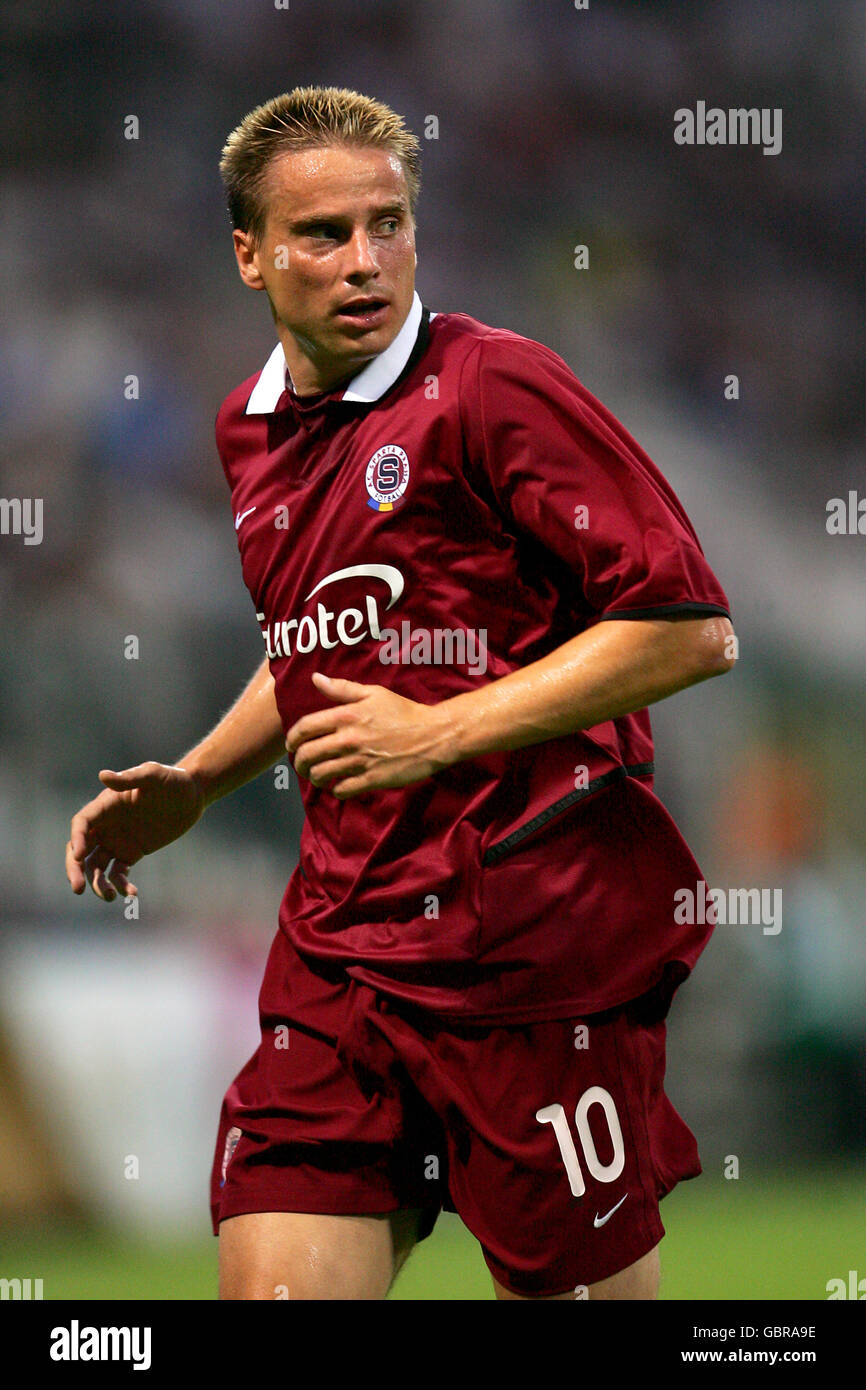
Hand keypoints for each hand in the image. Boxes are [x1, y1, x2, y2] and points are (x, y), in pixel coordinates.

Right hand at [66, 762, 206, 901]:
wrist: (192, 796)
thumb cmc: (173, 780)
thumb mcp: (154, 775)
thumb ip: (130, 778)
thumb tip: (103, 776)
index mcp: (107, 804)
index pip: (82, 823)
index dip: (77, 839)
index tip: (79, 856)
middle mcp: (106, 824)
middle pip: (80, 848)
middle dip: (75, 869)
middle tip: (78, 888)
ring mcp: (117, 840)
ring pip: (96, 866)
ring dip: (98, 883)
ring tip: (111, 897)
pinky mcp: (131, 853)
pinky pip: (119, 872)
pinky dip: (121, 885)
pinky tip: (132, 894)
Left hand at [285, 673, 455, 798]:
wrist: (433, 735)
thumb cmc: (404, 712)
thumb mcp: (374, 693)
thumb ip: (342, 688)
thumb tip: (316, 679)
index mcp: (346, 716)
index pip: (304, 728)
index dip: (292, 738)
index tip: (292, 744)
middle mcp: (348, 739)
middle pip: (307, 755)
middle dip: (298, 762)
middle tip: (302, 764)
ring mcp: (359, 761)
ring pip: (320, 774)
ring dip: (314, 778)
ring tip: (318, 776)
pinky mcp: (371, 780)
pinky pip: (341, 790)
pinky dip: (335, 790)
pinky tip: (339, 785)